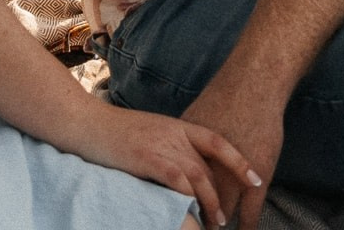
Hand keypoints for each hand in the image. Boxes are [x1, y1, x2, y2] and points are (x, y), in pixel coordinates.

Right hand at [84, 102, 262, 227]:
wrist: (88, 124)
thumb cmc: (117, 132)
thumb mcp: (152, 132)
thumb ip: (171, 145)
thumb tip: (188, 169)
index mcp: (177, 125)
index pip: (217, 142)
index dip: (238, 161)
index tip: (255, 179)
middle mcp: (174, 133)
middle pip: (208, 166)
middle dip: (223, 193)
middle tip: (228, 217)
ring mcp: (162, 145)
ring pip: (198, 177)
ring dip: (211, 202)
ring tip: (217, 222)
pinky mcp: (148, 158)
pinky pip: (177, 182)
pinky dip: (190, 199)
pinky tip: (194, 213)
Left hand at [183, 83, 283, 229]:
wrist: (254, 85)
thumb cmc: (225, 97)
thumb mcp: (196, 118)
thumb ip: (184, 140)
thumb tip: (171, 151)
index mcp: (191, 156)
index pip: (180, 189)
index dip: (179, 201)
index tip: (176, 212)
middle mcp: (210, 169)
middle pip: (199, 203)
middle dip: (198, 215)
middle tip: (197, 224)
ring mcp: (234, 177)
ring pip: (223, 212)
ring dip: (218, 221)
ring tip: (214, 228)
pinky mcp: (257, 180)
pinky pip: (249, 215)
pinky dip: (245, 227)